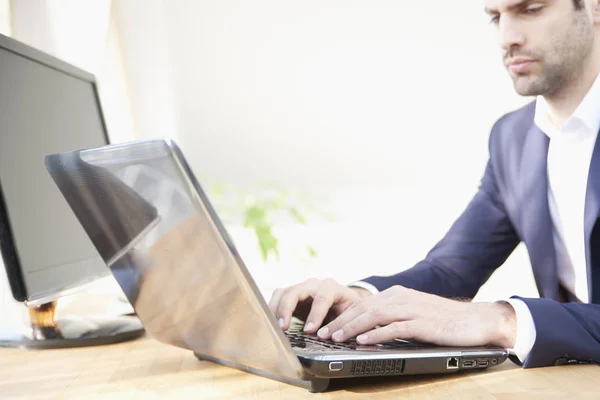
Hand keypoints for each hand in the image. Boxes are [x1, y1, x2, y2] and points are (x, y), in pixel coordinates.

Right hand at [269, 278, 371, 331]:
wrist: (343, 301)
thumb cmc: (348, 310)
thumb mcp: (352, 315)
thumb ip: (343, 324)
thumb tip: (331, 337)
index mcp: (332, 288)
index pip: (322, 297)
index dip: (315, 314)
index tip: (310, 330)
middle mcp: (314, 284)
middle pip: (296, 290)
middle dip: (287, 309)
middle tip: (283, 328)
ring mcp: (301, 287)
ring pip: (283, 293)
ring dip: (276, 310)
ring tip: (275, 328)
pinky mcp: (291, 294)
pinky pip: (278, 297)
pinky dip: (272, 309)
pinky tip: (272, 324)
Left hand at [317, 285, 515, 347]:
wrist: (476, 321)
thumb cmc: (444, 320)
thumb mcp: (413, 313)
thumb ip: (392, 317)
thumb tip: (368, 329)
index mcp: (396, 294)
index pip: (363, 304)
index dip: (342, 316)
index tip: (326, 327)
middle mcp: (401, 297)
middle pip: (363, 308)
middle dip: (340, 321)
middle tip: (322, 334)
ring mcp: (411, 309)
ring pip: (374, 315)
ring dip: (352, 327)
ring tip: (336, 338)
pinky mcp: (422, 323)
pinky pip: (394, 328)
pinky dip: (375, 334)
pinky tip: (362, 341)